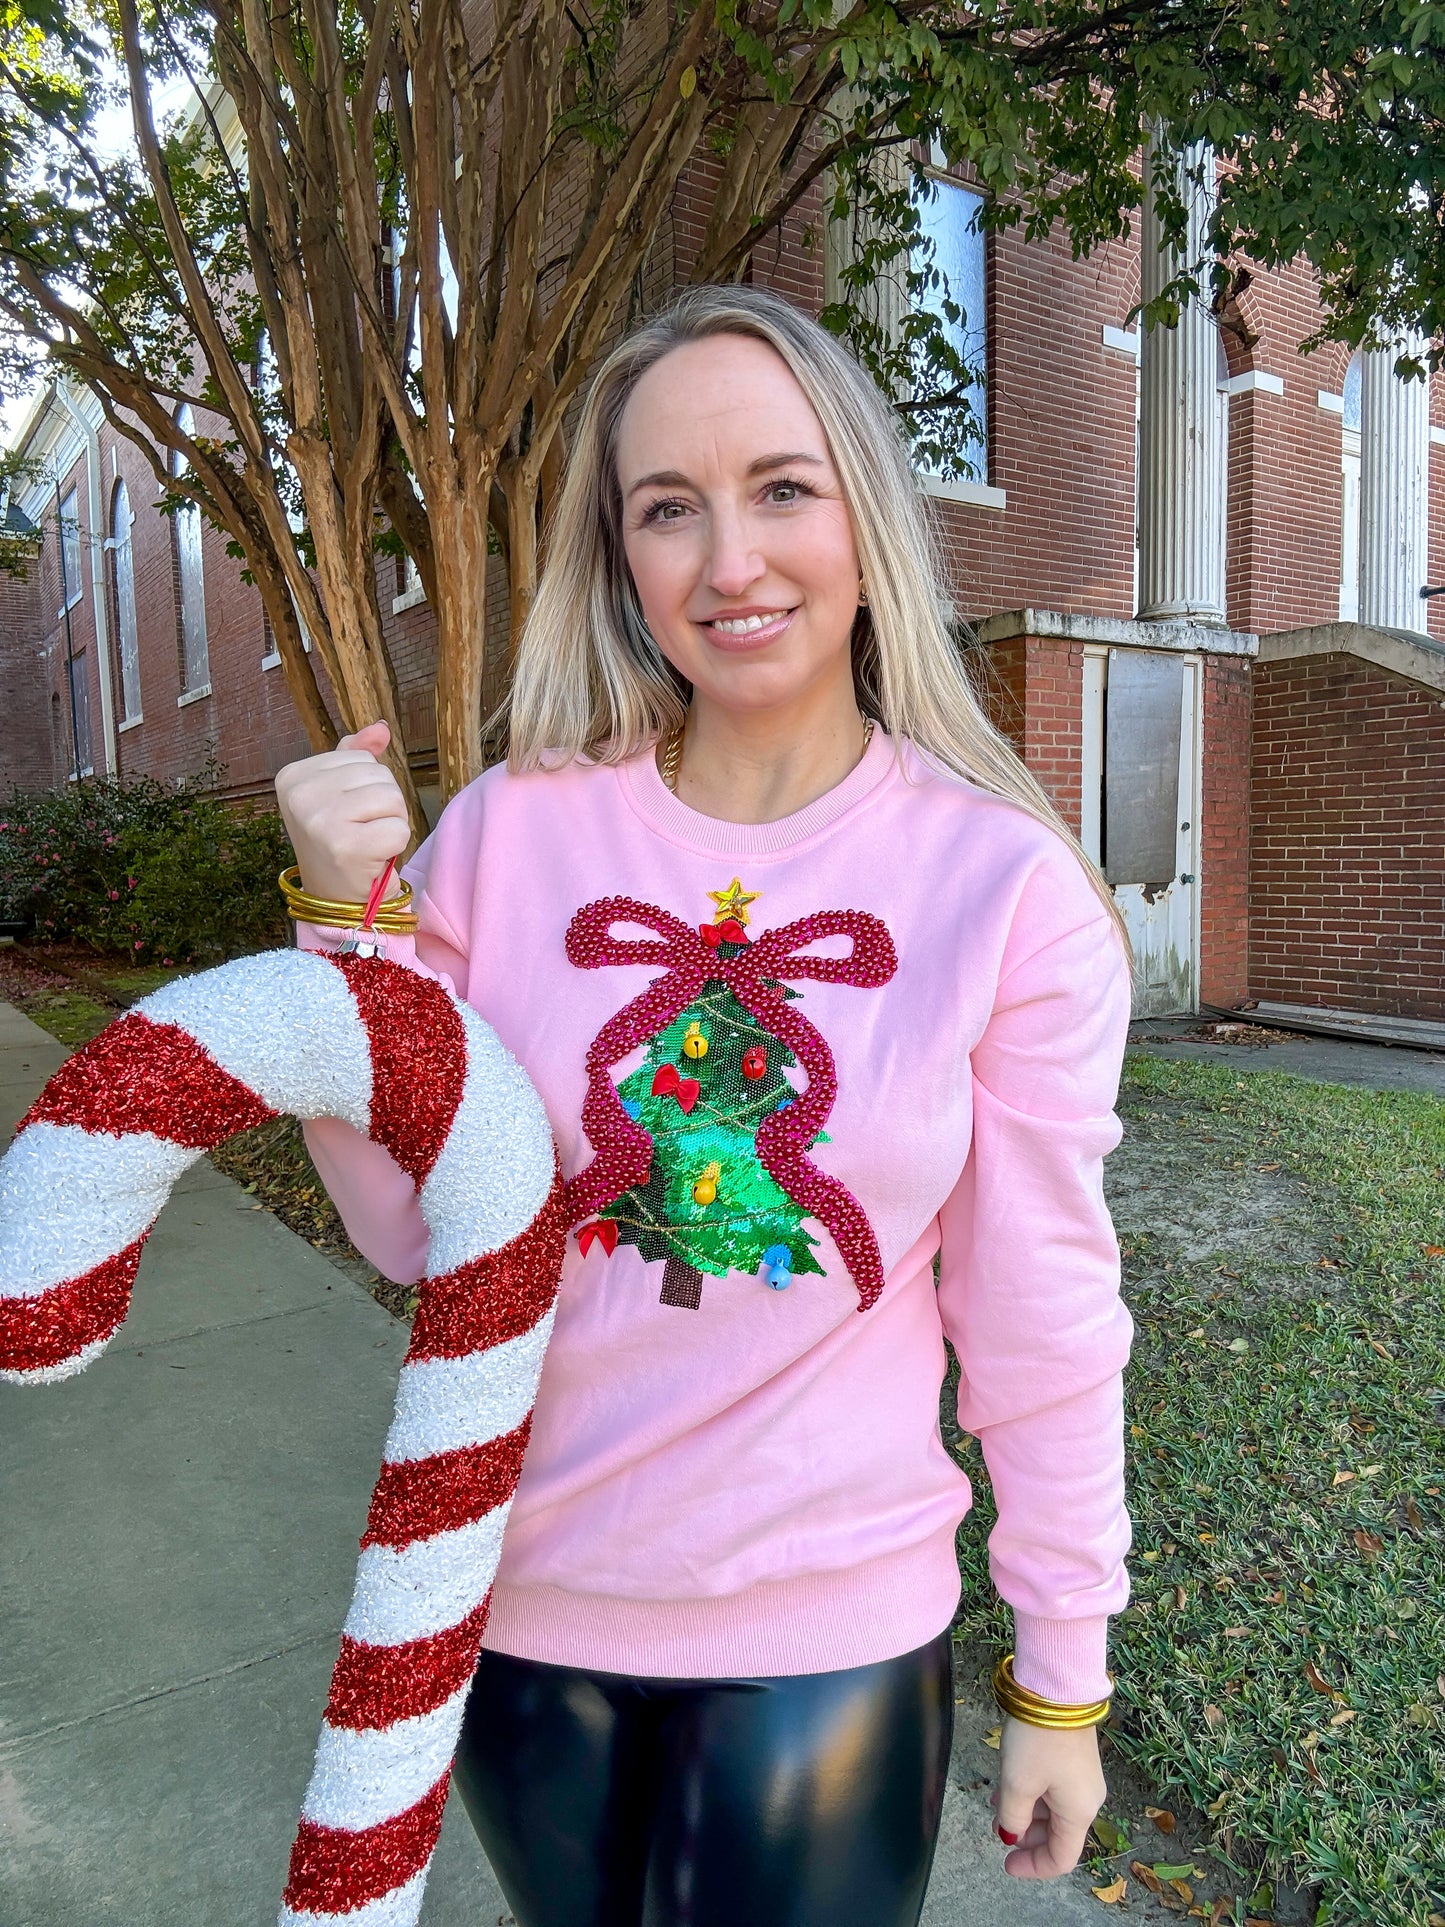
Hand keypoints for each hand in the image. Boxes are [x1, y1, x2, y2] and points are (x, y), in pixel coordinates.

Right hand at [275, 720, 410, 905]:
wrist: (334, 898)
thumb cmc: (340, 840)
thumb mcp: (339, 792)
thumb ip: (356, 755)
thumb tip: (381, 728)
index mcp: (292, 776)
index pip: (360, 757)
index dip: (367, 786)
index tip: (345, 814)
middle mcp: (300, 796)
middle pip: (379, 775)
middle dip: (382, 804)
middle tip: (360, 830)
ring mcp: (320, 821)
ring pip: (393, 798)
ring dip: (391, 823)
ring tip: (367, 841)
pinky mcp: (345, 847)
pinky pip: (400, 828)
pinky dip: (396, 845)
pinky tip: (373, 857)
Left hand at [989, 1716, 1106, 1879]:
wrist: (1058, 1688)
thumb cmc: (1038, 1741)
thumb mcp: (1017, 1783)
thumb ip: (1012, 1816)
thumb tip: (1010, 1834)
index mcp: (1079, 1813)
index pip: (1061, 1858)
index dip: (1033, 1867)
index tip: (1006, 1865)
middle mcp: (1086, 1800)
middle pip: (1057, 1834)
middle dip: (1025, 1836)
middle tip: (997, 1829)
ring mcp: (1081, 1778)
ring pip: (1052, 1810)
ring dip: (1024, 1813)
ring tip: (995, 1805)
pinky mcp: (1073, 1758)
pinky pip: (1052, 1789)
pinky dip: (1030, 1794)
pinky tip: (1007, 1786)